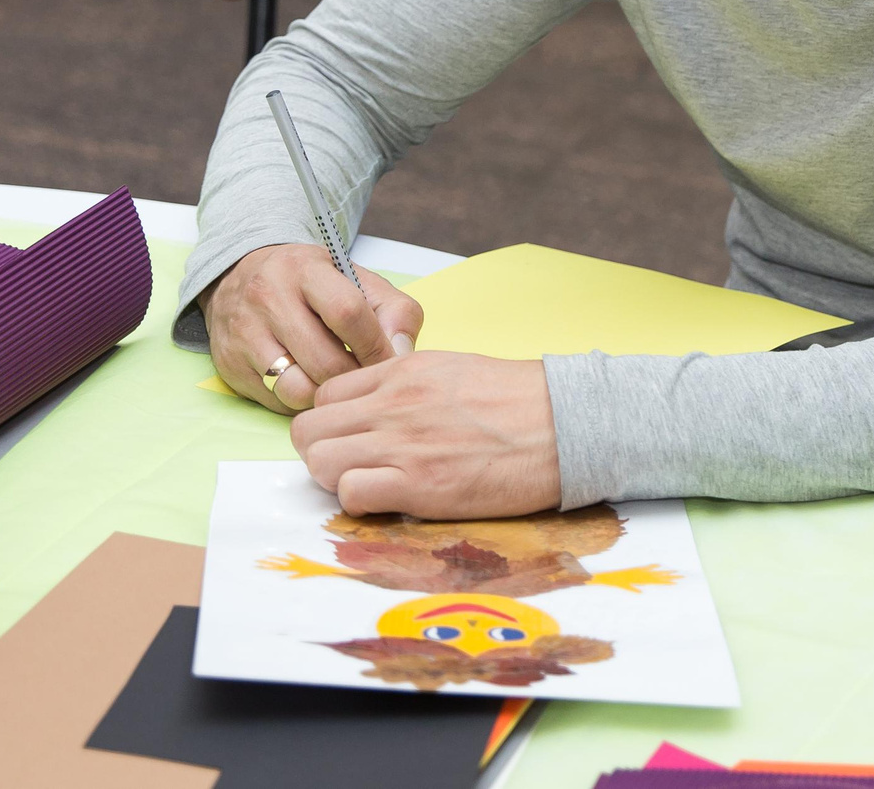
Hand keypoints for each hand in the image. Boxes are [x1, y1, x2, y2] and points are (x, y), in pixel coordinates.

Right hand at [199, 244, 423, 414]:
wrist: (238, 275)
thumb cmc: (309, 284)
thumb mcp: (354, 280)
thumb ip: (393, 310)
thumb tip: (401, 353)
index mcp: (305, 270)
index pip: (348, 313)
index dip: (375, 346)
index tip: (388, 361)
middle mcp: (268, 297)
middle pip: (325, 361)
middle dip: (354, 378)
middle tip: (365, 381)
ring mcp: (245, 333)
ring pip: (297, 389)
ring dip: (325, 396)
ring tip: (335, 383)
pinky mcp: (229, 365)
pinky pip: (276, 402)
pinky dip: (299, 403)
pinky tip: (307, 383)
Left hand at [291, 352, 561, 517]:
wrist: (564, 425)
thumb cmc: (518, 400)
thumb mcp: (451, 369)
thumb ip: (406, 385)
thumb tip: (379, 406)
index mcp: (401, 372)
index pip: (326, 395)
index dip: (331, 423)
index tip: (350, 439)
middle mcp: (393, 404)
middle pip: (309, 429)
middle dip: (321, 452)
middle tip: (350, 467)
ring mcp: (403, 444)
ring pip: (319, 461)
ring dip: (335, 479)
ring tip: (367, 486)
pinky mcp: (420, 485)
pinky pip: (351, 494)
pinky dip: (359, 503)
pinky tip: (387, 502)